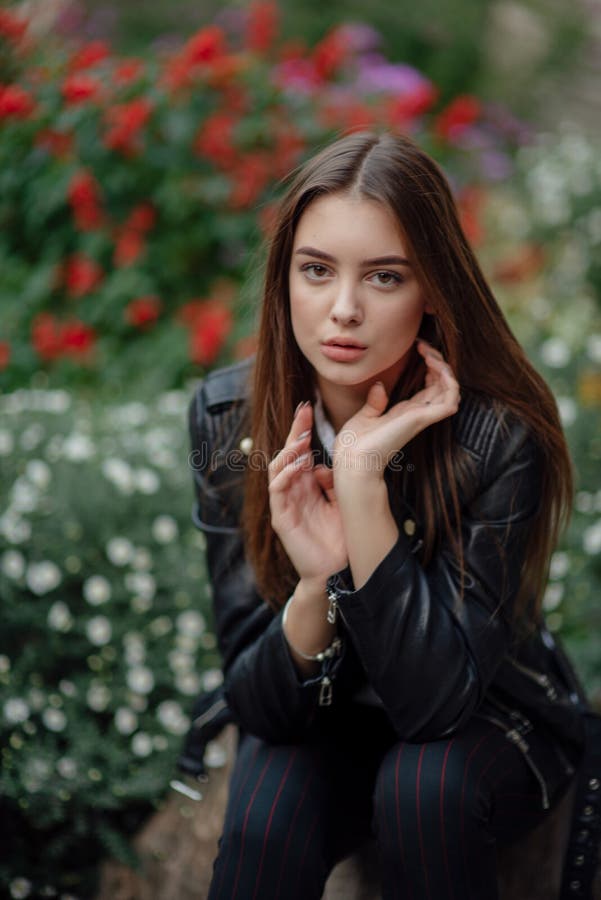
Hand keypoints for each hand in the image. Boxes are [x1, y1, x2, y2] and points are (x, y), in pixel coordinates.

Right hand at [268, 402, 347, 583]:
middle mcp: (292, 492)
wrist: (337, 572)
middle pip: (286, 455)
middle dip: (294, 433)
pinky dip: (285, 475)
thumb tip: (325, 465)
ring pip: (277, 469)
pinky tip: (298, 465)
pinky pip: (277, 491)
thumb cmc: (339, 538)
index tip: (308, 408)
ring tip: (303, 438)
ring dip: (289, 451)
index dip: (301, 430)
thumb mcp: (340, 503)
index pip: (299, 452)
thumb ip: (332, 483)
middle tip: (303, 412)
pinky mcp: (281, 518)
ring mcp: (284, 504)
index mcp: (305, 486)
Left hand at [333, 340, 460, 484]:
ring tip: (430, 353)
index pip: (430, 387)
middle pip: (443, 385)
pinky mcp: (421, 420)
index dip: (430, 366)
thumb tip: (380, 386)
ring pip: (451, 391)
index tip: (418, 347)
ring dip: (445, 369)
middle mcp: (417, 415)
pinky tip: (434, 366)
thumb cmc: (354, 445)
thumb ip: (375, 403)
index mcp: (406, 413)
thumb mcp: (364, 417)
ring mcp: (422, 418)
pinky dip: (449, 382)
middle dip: (438, 361)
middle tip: (424, 346)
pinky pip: (450, 400)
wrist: (352, 460)